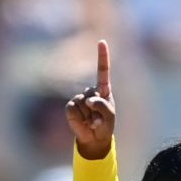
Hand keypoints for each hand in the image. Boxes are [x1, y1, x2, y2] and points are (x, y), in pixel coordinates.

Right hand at [64, 40, 114, 160]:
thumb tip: (87, 100)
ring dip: (89, 115)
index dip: (102, 56)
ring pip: (83, 102)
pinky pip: (73, 109)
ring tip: (91, 121)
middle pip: (93, 93)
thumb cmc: (105, 124)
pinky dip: (80, 118)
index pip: (102, 70)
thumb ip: (102, 105)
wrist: (94, 138)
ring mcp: (79, 98)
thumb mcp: (110, 116)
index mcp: (103, 89)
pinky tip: (84, 122)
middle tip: (99, 118)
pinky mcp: (70, 107)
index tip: (101, 42)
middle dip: (98, 108)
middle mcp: (90, 91)